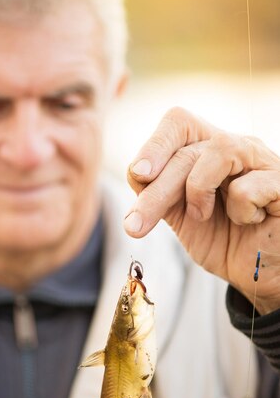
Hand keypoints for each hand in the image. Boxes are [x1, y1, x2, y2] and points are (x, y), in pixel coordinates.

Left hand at [124, 107, 279, 313]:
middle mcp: (236, 147)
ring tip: (202, 216)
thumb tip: (136, 172)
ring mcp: (262, 161)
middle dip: (157, 191)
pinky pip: (248, 187)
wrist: (263, 274)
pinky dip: (240, 212)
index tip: (138, 175)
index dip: (155, 144)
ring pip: (218, 150)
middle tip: (135, 226)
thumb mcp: (182, 217)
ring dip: (197, 191)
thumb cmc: (226, 242)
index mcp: (208, 150)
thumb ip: (159, 191)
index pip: (179, 123)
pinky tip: (251, 221)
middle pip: (187, 150)